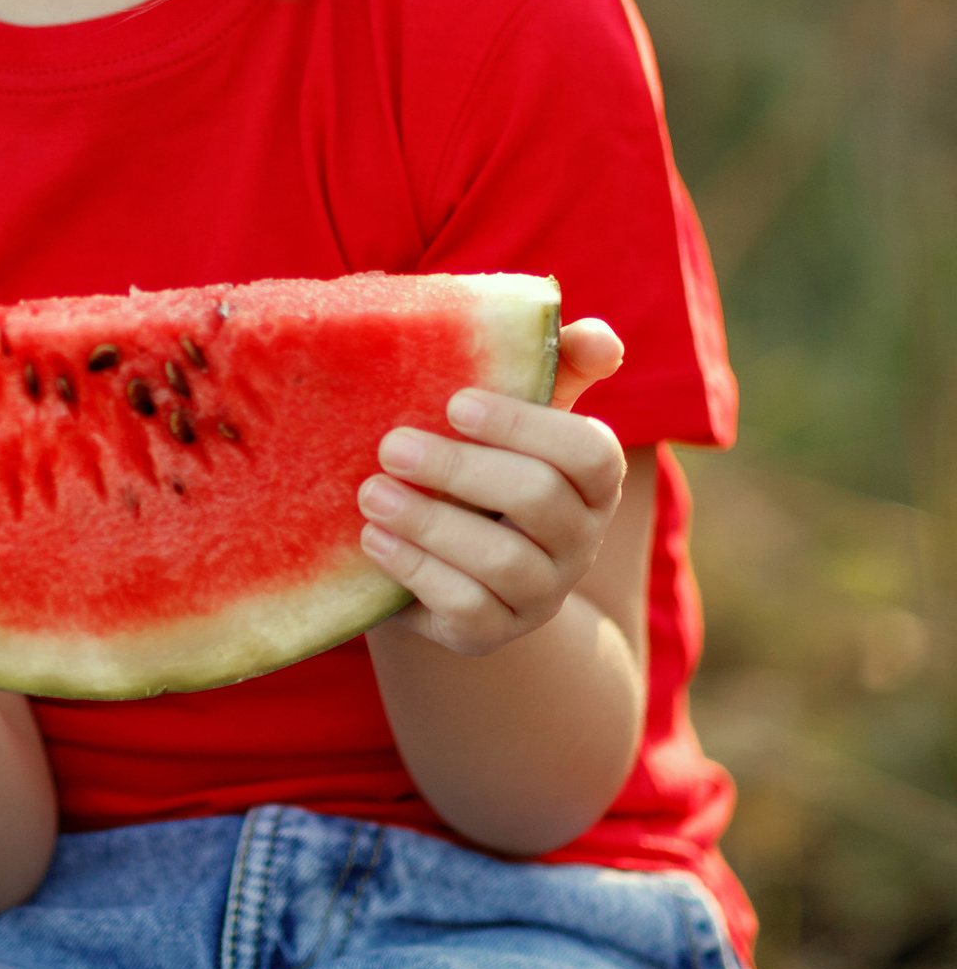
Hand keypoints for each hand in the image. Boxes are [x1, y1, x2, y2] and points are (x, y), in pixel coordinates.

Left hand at [361, 319, 627, 659]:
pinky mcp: (494, 632)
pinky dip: (415, 568)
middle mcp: (580, 538)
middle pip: (539, 501)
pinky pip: (467, 607)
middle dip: (460, 469)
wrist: (443, 556)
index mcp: (591, 477)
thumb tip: (596, 336)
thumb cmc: (477, 458)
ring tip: (372, 493)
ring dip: (430, 523)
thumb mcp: (510, 412)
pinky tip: (373, 539)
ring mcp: (542, 592)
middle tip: (391, 445)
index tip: (454, 404)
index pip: (590, 452)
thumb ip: (552, 365)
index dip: (525, 426)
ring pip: (503, 560)